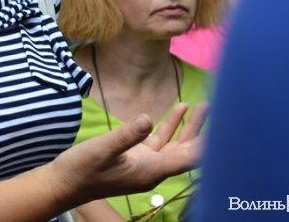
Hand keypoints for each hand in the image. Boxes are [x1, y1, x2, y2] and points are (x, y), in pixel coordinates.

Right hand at [48, 102, 206, 205]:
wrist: (65, 183)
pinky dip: (171, 126)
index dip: (206, 146)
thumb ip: (126, 135)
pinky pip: (161, 141)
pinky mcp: (137, 157)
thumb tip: (148, 118)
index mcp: (150, 172)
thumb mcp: (101, 150)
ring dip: (190, 127)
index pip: (187, 159)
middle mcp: (154, 170)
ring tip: (204, 105)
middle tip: (221, 109)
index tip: (223, 128)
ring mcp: (146, 163)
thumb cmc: (81, 169)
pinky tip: (178, 110)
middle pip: (187, 152)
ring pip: (176, 145)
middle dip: (203, 133)